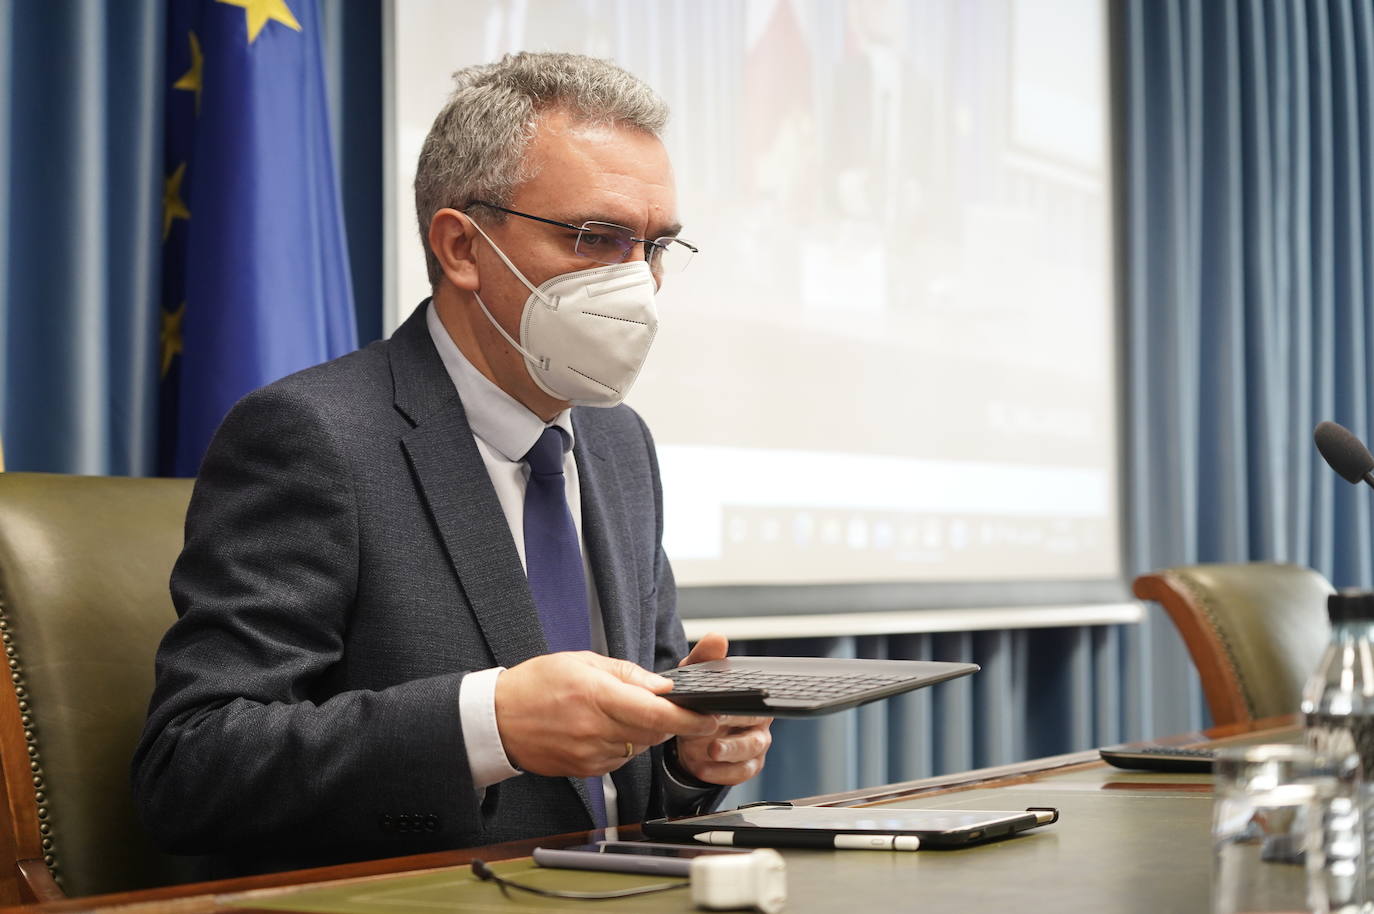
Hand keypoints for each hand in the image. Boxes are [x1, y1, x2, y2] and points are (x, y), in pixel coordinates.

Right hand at [495, 651, 718, 777]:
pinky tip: (606, 729)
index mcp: (597, 696)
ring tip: (621, 712)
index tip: (709, 717)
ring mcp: (590, 754)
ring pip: (639, 747)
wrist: (497, 719)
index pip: (656, 712)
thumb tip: (662, 686)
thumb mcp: (582, 662)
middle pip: (654, 733)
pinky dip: (625, 744)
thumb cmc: (536, 684)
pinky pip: (621, 759)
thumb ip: (627, 674)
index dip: (688, 718)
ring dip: (644, 732)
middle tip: (673, 708)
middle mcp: (595, 729)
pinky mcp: (585, 770)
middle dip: (671, 722)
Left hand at [671, 633, 772, 785]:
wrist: (689, 735)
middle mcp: (759, 718)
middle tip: (713, 724)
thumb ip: (705, 657)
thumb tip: (717, 638)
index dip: (741, 697)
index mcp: (752, 694)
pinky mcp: (747, 766)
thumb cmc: (699, 700)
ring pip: (752, 749)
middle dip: (733, 723)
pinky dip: (722, 773)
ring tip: (711, 749)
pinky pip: (741, 772)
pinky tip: (702, 768)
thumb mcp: (696, 675)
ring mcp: (754, 744)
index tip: (725, 699)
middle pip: (755, 721)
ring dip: (730, 751)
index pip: (755, 694)